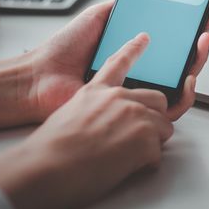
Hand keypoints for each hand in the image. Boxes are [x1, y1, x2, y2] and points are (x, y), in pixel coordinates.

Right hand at [0, 33, 172, 208]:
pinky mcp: (145, 135)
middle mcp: (118, 98)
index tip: (142, 38)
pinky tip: (123, 169)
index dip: (133, 49)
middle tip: (135, 139)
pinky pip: (158, 152)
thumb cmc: (49, 150)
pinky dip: (145, 164)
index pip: (119, 63)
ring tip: (125, 159)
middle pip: (157, 98)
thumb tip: (101, 125)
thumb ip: (92, 112)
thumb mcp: (69, 116)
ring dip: (151, 143)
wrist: (45, 167)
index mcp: (97, 91)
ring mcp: (134, 114)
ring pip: (163, 126)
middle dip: (154, 118)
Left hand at [26, 0, 208, 120]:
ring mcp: (140, 89)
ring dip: (199, 60)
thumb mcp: (97, 17)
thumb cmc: (63, 51)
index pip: (170, 37)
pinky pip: (172, 106)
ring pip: (184, 80)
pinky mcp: (138, 109)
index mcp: (133, 49)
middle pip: (183, 57)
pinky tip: (189, 74)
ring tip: (202, 41)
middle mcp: (141, 70)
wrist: (41, 76)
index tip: (206, 9)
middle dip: (201, 38)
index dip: (190, 24)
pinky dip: (187, 91)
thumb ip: (120, 7)